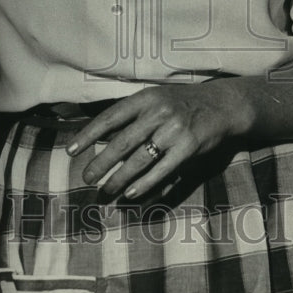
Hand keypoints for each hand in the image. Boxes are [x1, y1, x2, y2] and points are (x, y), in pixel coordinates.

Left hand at [67, 83, 253, 199]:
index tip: (71, 151)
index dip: (88, 135)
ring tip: (105, 189)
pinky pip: (162, 170)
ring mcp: (174, 129)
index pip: (109, 117)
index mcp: (145, 98)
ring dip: (119, 177)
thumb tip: (102, 138)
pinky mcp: (189, 146)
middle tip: (86, 178)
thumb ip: (132, 116)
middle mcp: (157, 111)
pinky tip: (131, 193)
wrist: (222, 104)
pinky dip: (145, 184)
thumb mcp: (156, 99)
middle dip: (101, 162)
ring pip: (139, 159)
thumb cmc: (182, 103)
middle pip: (121, 141)